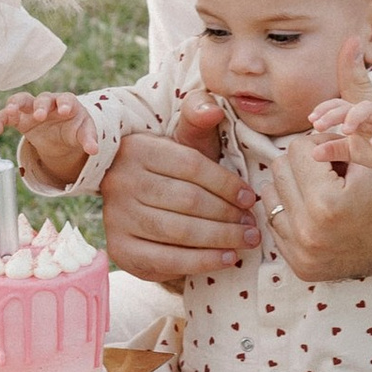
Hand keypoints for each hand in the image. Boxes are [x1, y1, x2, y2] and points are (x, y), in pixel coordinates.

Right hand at [0, 90, 95, 189]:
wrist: (61, 136)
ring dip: (15, 105)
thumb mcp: (84, 133)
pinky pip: (7, 115)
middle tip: (40, 115)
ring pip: (21, 100)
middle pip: (43, 98)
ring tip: (10, 112)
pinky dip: (0, 120)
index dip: (65, 103)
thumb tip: (94, 150)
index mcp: (67, 103)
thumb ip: (89, 139)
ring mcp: (32, 108)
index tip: (64, 111)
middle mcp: (48, 102)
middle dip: (40, 106)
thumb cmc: (75, 129)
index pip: (66, 99)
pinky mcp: (20, 118)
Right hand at [99, 97, 260, 284]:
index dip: (227, 184)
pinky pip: (167, 259)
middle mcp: (121, 182)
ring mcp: (117, 218)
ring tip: (246, 240)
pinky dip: (202, 261)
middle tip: (253, 225)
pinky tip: (226, 258)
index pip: (192, 166)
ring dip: (221, 238)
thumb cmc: (172, 171)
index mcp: (139, 149)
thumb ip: (198, 118)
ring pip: (180, 231)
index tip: (250, 197)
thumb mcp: (184, 141)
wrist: (137, 203)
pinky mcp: (121, 250)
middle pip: (188, 201)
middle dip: (228, 215)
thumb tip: (212, 110)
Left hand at [264, 130, 371, 284]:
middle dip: (302, 163)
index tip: (335, 152)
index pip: (297, 149)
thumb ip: (335, 141)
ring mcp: (302, 254)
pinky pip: (276, 225)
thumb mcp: (371, 162)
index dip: (318, 143)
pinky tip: (313, 211)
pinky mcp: (300, 267)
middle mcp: (308, 233)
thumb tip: (302, 133)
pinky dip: (291, 213)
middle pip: (279, 170)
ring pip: (271, 197)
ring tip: (319, 189)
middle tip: (327, 169)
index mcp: (325, 203)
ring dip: (292, 186)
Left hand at [308, 41, 371, 209]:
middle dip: (333, 113)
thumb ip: (333, 149)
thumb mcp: (350, 150)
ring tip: (345, 130)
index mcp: (355, 116)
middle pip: (350, 105)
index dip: (324, 109)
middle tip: (318, 125)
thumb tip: (312, 153)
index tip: (311, 120)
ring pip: (370, 109)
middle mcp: (368, 116)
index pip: (338, 106)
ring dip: (355, 116)